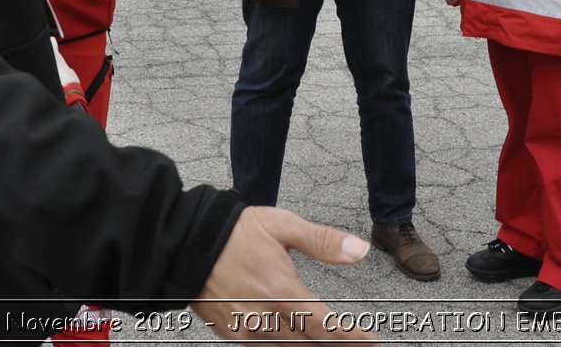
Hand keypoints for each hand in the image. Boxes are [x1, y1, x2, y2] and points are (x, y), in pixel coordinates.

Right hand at [194, 206, 375, 341]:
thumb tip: (359, 250)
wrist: (187, 243)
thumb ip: (322, 241)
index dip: (352, 338)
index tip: (372, 342)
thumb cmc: (235, 232)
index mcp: (282, 291)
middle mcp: (266, 317)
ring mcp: (247, 330)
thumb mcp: (282, 225)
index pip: (326, 326)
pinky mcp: (232, 334)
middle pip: (310, 346)